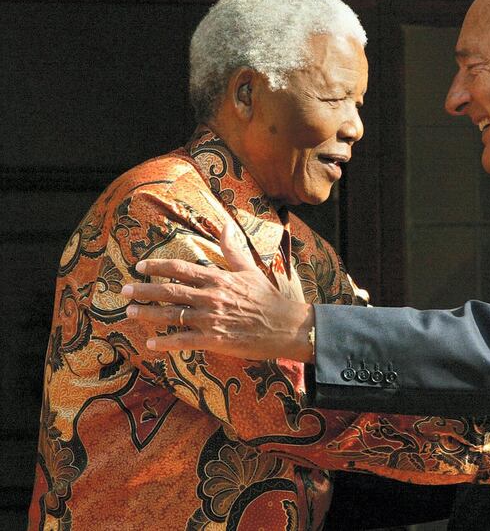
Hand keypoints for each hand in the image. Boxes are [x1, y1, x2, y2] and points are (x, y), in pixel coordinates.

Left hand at [122, 222, 314, 361]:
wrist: (286, 326)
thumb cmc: (269, 298)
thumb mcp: (251, 270)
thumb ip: (233, 249)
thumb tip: (225, 224)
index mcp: (218, 278)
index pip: (180, 269)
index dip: (157, 266)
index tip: (140, 266)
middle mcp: (211, 297)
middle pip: (169, 291)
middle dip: (144, 290)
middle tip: (124, 291)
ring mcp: (211, 319)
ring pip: (172, 315)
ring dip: (148, 314)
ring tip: (130, 312)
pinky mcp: (214, 340)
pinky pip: (183, 340)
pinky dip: (165, 342)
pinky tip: (151, 343)